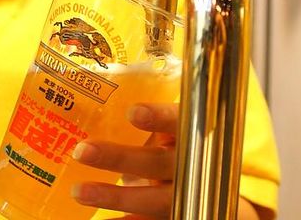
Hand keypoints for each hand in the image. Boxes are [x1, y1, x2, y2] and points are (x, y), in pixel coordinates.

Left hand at [69, 103, 267, 219]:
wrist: (221, 189)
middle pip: (157, 162)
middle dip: (119, 157)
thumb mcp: (176, 127)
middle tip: (82, 150)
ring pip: (152, 200)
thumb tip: (92, 93)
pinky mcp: (177, 217)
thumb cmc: (182, 145)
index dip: (158, 117)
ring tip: (79, 190)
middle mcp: (191, 164)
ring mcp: (184, 195)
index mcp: (190, 132)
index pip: (178, 121)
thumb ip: (151, 117)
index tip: (134, 112)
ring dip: (113, 196)